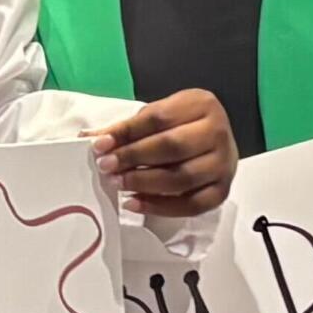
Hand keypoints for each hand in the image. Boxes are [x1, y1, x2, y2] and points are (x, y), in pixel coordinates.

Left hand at [91, 89, 237, 216]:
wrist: (215, 143)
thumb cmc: (182, 127)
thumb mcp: (158, 116)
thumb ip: (128, 128)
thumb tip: (89, 138)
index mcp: (202, 104)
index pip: (158, 118)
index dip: (127, 132)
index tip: (99, 145)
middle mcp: (218, 132)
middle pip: (172, 147)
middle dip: (134, 158)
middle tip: (106, 167)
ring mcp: (223, 164)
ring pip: (181, 178)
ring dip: (143, 183)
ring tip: (118, 183)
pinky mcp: (221, 191)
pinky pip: (190, 205)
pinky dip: (159, 207)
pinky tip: (134, 203)